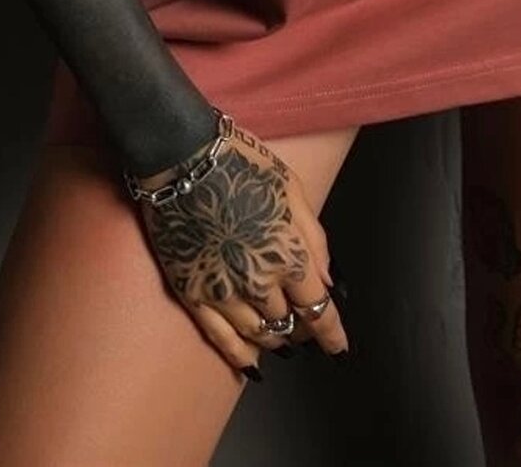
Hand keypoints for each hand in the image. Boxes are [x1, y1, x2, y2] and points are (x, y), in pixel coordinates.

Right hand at [132, 121, 350, 374]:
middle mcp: (259, 281)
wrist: (181, 157)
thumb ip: (313, 237)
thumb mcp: (291, 187)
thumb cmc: (239, 162)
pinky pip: (220, 338)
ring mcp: (223, 291)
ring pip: (258, 335)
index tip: (339, 348)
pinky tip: (250, 363)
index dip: (332, 334)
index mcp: (288, 254)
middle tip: (305, 327)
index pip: (318, 309)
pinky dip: (239, 355)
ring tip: (281, 341)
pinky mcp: (192, 293)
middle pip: (289, 324)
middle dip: (302, 329)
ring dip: (275, 340)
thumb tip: (329, 279)